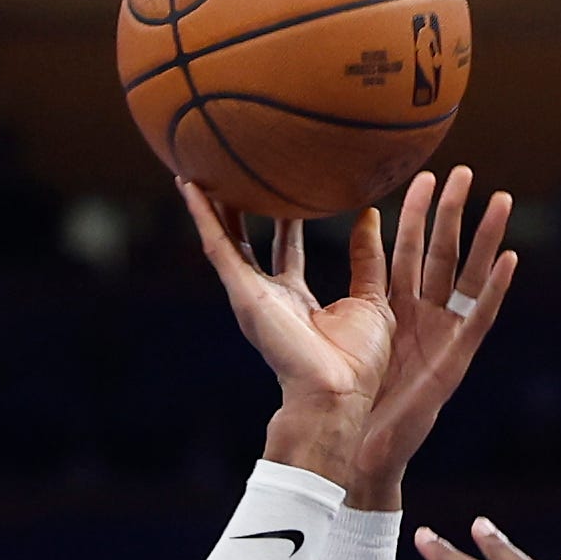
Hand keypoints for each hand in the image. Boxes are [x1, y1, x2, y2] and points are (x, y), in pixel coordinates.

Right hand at [181, 182, 391, 479]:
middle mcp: (268, 294)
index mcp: (296, 299)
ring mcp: (251, 294)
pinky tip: (190, 187)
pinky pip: (218, 248)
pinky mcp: (243, 293)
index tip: (287, 188)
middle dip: (241, 209)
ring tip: (199, 167)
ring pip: (224, 240)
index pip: (286, 250)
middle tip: (236, 171)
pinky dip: (203, 217)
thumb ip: (367, 258)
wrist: (339, 392)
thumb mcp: (371, 299)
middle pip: (248, 241)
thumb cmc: (359, 362)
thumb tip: (369, 214)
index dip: (285, 221)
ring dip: (211, 206)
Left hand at [346, 167, 517, 510]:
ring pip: (466, 276)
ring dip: (485, 238)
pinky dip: (495, 289)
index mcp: (396, 307)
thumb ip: (361, 274)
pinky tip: (510, 260)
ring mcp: (444, 335)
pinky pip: (479, 318)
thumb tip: (360, 222)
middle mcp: (424, 315)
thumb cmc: (353, 392)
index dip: (415, 214)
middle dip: (452, 213)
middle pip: (441, 253)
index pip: (408, 249)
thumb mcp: (356, 320)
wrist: (360, 443)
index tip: (420, 175)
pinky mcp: (456, 359)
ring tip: (500, 200)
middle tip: (462, 170)